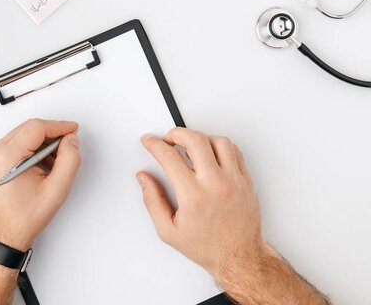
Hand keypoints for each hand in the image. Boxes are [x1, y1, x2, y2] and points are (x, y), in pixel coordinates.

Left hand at [0, 119, 80, 251]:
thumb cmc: (23, 218)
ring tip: (55, 161)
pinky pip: (15, 143)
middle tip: (68, 145)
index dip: (59, 126)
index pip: (36, 128)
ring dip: (42, 142)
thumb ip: (69, 161)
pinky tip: (42, 163)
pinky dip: (32, 148)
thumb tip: (71, 141)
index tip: (72, 129)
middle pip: (29, 128)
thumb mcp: (56, 190)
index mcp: (6, 158)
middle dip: (52, 134)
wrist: (5, 233)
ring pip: (23, 134)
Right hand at [137, 128, 265, 278]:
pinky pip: (235, 152)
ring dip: (200, 138)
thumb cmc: (207, 246)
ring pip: (218, 141)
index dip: (154, 144)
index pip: (169, 157)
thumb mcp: (168, 231)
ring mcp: (234, 181)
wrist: (239, 258)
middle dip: (176, 133)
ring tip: (190, 146)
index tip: (149, 141)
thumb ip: (153, 201)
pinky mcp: (246, 181)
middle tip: (168, 139)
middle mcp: (216, 184)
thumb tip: (144, 178)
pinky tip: (210, 153)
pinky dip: (220, 146)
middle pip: (195, 140)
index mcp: (193, 196)